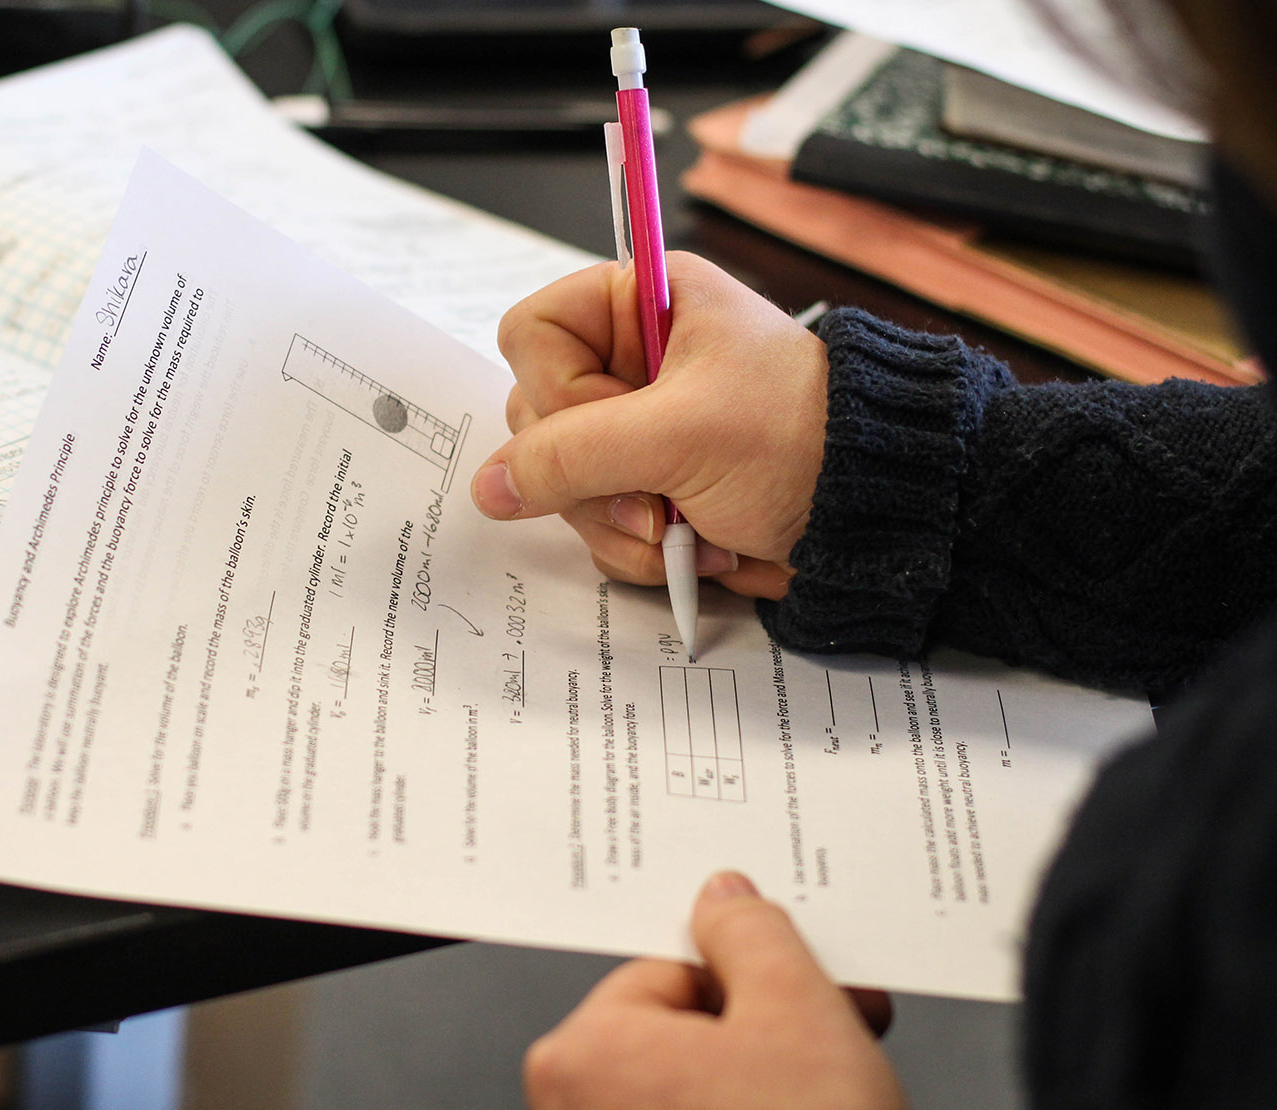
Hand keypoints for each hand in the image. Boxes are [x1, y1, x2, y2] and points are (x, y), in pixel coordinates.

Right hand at [471, 254, 829, 599]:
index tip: (614, 418)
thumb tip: (490, 486)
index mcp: (644, 303)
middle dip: (592, 476)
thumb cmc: (803, 440)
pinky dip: (636, 548)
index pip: (531, 334)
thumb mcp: (680, 436)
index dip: (557, 389)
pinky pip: (594, 521)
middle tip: (655, 495)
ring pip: (561, 482)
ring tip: (685, 528)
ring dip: (618, 522)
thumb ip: (571, 455)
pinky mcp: (649, 487)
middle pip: (536, 419)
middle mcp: (632, 359)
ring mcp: (638, 429)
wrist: (877, 513)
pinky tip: (695, 546)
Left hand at [523, 871, 908, 1109]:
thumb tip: (725, 904)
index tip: (805, 994)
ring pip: (692, 1097)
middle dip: (760, 1039)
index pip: (671, 976)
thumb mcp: (797, 1010)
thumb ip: (753, 936)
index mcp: (582, 1053)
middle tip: (830, 1052)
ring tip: (826, 1109)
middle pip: (680, 1039)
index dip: (755, 982)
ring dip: (757, 1091)